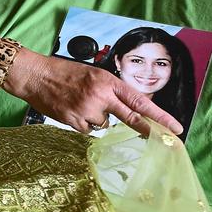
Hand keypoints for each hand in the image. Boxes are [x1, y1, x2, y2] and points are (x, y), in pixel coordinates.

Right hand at [10, 51, 182, 136]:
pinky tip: (73, 111)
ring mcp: (87, 110)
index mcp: (108, 81)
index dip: (159, 115)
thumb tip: (126, 110)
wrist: (36, 76)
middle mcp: (101, 96)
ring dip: (98, 118)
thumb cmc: (64, 73)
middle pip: (131, 117)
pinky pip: (89, 130)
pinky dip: (84, 123)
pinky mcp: (74, 122)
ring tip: (81, 104)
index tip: (175, 126)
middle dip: (148, 129)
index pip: (139, 101)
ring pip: (105, 125)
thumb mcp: (93, 75)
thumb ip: (110, 90)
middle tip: (165, 139)